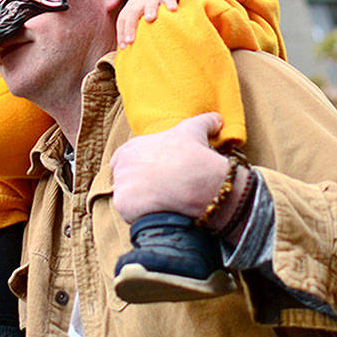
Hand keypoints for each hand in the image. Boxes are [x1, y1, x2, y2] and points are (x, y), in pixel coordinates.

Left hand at [110, 112, 226, 222]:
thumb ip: (202, 122)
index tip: (156, 174)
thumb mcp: (196, 131)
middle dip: (138, 184)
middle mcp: (121, 164)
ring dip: (140, 202)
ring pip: (127, 198)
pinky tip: (159, 212)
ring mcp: (120, 185)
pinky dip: (141, 216)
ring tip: (162, 202)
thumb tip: (216, 119)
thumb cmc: (195, 156)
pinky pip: (129, 214)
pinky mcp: (123, 205)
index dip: (140, 167)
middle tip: (160, 190)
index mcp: (131, 147)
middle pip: (124, 179)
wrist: (200, 184)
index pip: (125, 159)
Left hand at [116, 0, 177, 48]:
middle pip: (132, 14)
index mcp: (129, 10)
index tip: (124, 46)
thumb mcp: (134, 20)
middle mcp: (139, 3)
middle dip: (130, 27)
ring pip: (149, 4)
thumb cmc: (142, 14)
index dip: (122, 33)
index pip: (122, 21)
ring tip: (149, 19)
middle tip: (130, 40)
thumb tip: (125, 51)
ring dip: (149, 11)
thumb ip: (130, 32)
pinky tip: (173, 10)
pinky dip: (170, 3)